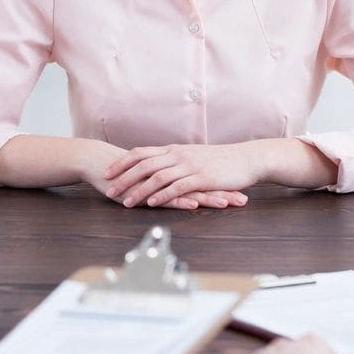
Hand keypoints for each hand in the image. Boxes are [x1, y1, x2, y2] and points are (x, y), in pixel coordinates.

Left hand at [103, 143, 255, 207]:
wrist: (246, 159)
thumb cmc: (220, 160)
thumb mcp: (193, 156)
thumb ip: (175, 160)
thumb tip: (158, 167)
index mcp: (173, 150)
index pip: (141, 153)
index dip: (122, 162)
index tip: (107, 171)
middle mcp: (178, 155)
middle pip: (144, 164)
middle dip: (123, 177)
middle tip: (108, 189)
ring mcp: (189, 165)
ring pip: (158, 176)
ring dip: (139, 190)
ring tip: (125, 202)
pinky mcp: (201, 177)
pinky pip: (178, 186)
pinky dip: (163, 195)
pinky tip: (152, 204)